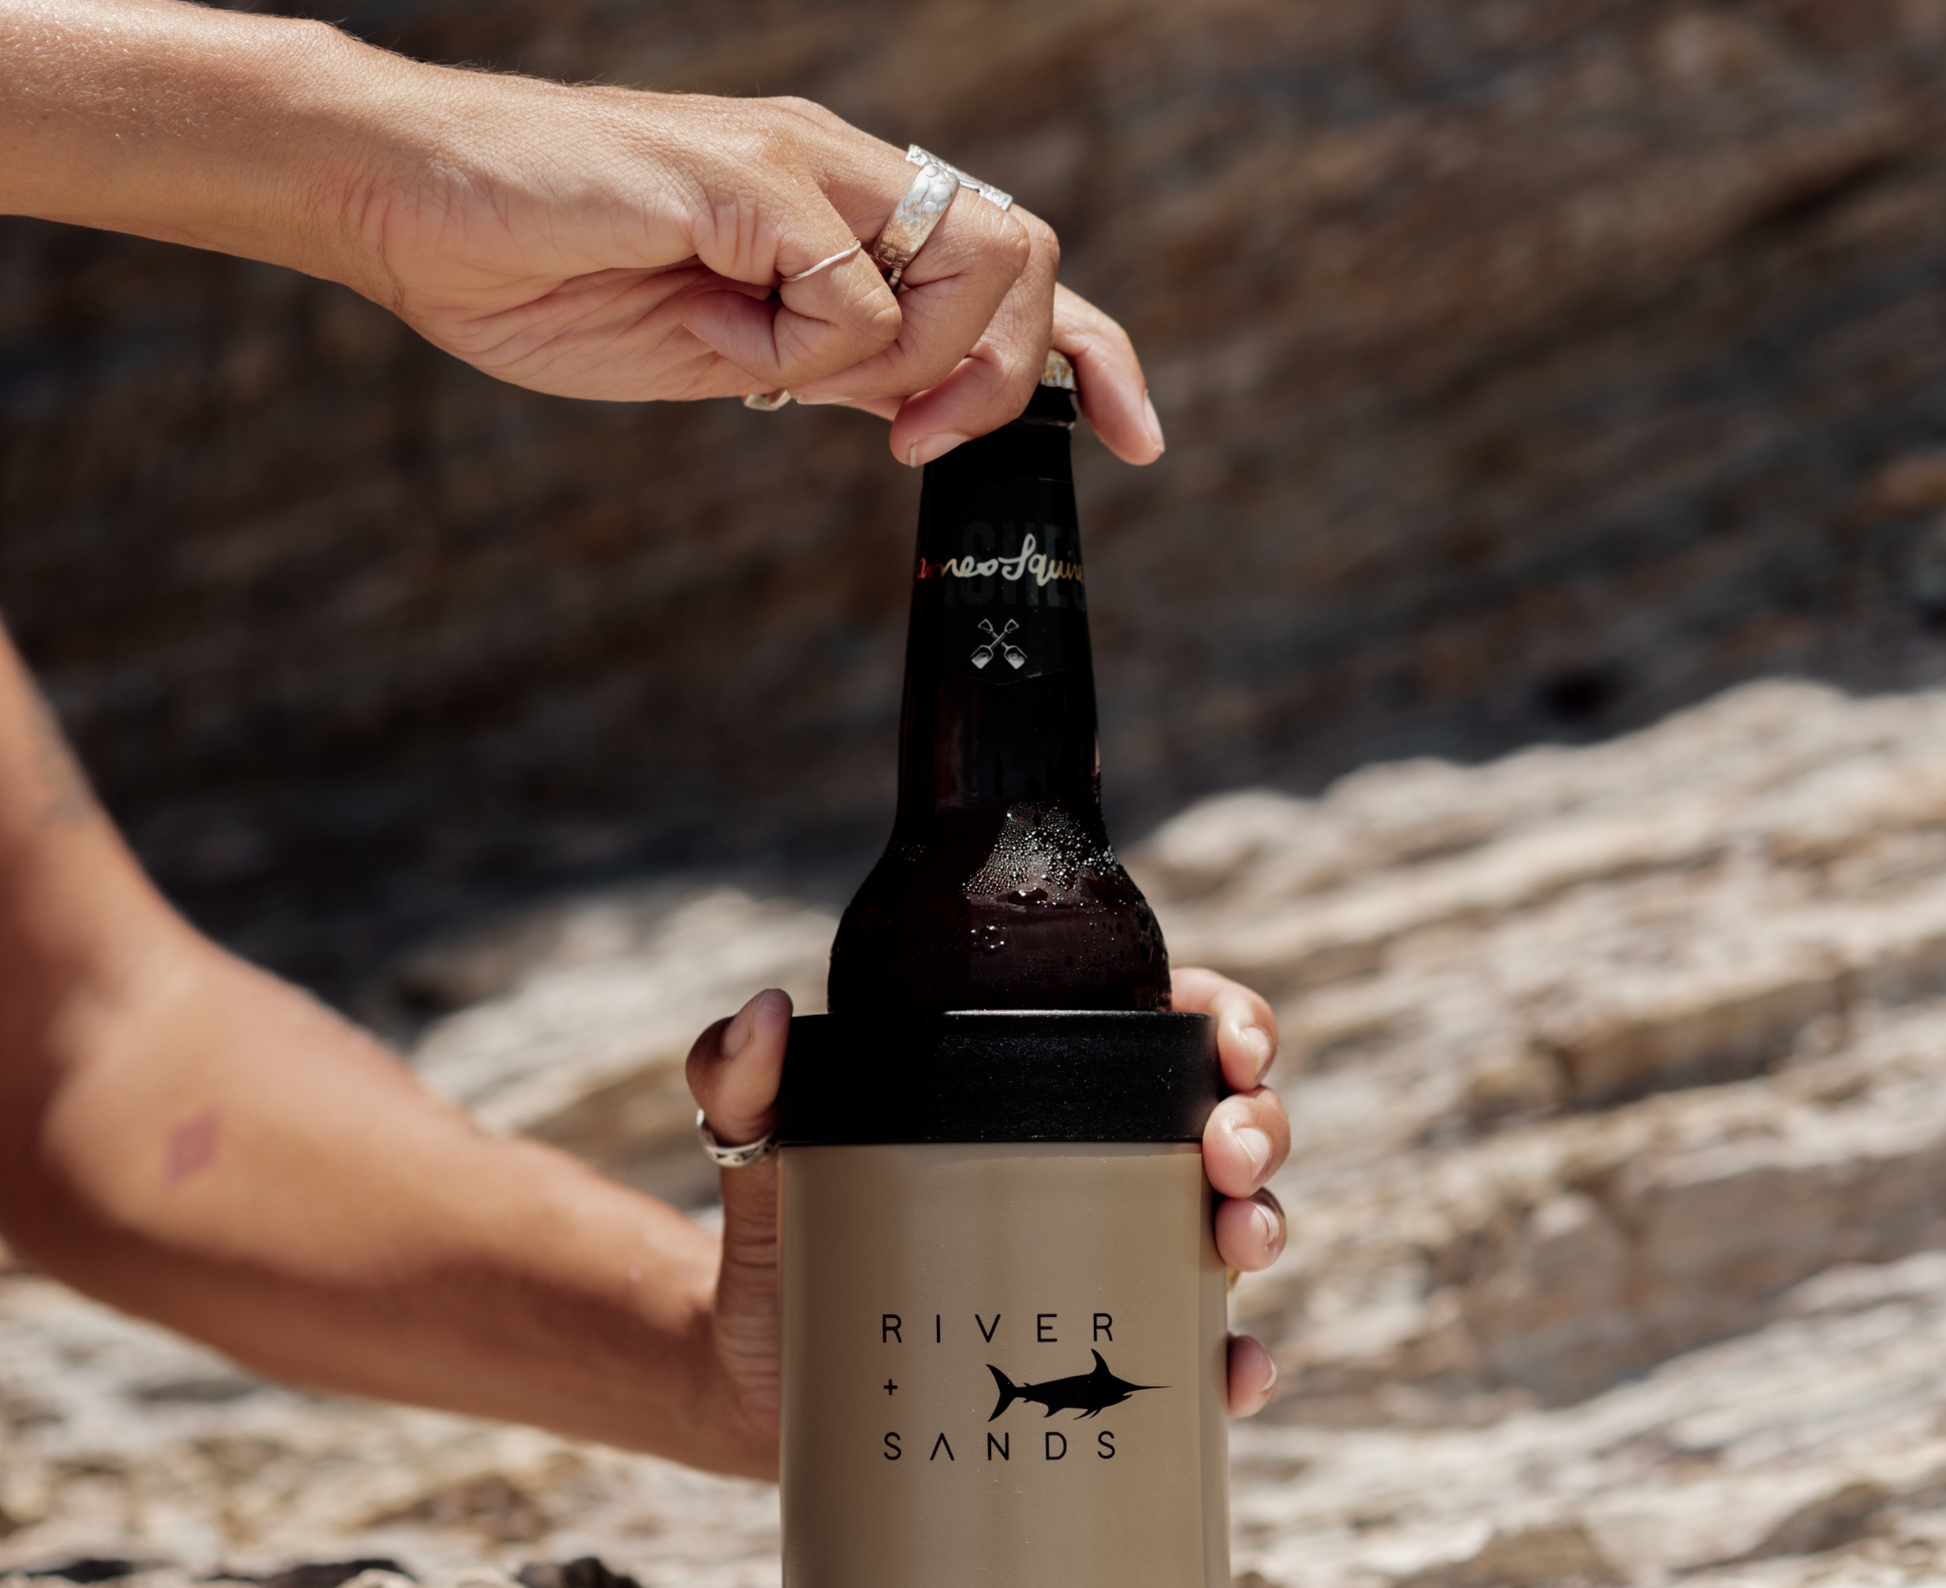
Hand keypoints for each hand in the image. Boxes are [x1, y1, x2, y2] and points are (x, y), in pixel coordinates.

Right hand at [347, 81, 1164, 465]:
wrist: (415, 208)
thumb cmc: (550, 275)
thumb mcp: (727, 349)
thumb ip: (830, 362)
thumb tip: (921, 402)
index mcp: (844, 222)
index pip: (1016, 274)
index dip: (1095, 355)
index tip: (1133, 438)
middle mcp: (841, 179)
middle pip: (1027, 257)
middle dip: (1004, 374)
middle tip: (909, 440)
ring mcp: (799, 166)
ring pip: (964, 264)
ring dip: (901, 360)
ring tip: (777, 367)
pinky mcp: (745, 174)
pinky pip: (848, 290)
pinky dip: (802, 346)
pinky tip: (720, 330)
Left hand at [686, 974, 1287, 1449]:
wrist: (762, 1382)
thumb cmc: (782, 1242)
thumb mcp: (764, 1154)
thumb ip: (742, 1081)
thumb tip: (762, 1015)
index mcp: (1044, 1091)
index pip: (1165, 1031)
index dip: (1229, 1022)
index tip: (1229, 1042)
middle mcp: (1101, 1172)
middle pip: (1225, 1126)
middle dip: (1256, 1127)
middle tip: (1224, 1154)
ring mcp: (1112, 1268)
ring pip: (1233, 1232)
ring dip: (1265, 1225)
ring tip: (1238, 1244)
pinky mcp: (1103, 1364)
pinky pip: (1198, 1362)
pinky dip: (1237, 1367)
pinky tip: (1236, 1372)